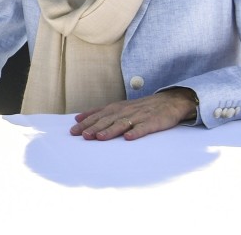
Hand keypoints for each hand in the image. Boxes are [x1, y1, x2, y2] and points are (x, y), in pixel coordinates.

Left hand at [69, 88, 198, 140]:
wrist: (167, 102)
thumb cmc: (139, 107)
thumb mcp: (117, 107)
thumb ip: (98, 112)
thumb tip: (78, 118)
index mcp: (115, 108)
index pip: (97, 116)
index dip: (85, 124)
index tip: (73, 131)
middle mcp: (125, 111)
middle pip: (107, 120)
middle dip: (94, 128)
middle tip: (83, 136)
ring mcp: (139, 116)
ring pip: (122, 124)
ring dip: (110, 131)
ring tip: (100, 137)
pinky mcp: (152, 122)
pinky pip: (143, 128)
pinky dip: (135, 132)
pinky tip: (128, 138)